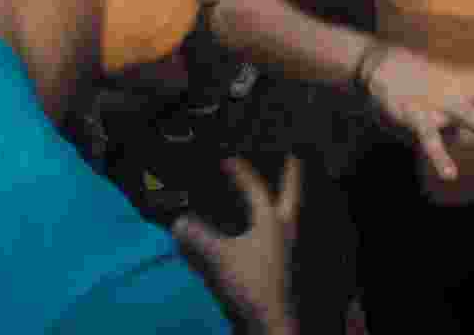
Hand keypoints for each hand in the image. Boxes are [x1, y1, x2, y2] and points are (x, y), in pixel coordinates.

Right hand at [174, 157, 301, 332]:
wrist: (271, 316)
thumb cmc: (251, 282)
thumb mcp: (221, 257)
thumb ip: (199, 238)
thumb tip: (178, 222)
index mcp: (270, 220)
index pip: (256, 188)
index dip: (241, 172)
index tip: (228, 160)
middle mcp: (283, 227)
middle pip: (291, 194)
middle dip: (292, 175)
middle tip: (295, 156)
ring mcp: (286, 244)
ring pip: (291, 211)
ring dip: (287, 196)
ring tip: (284, 187)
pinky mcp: (283, 259)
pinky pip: (283, 228)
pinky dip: (278, 217)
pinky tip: (269, 224)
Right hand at [366, 46, 473, 180]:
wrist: (385, 65)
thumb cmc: (428, 80)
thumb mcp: (458, 86)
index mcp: (472, 84)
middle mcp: (461, 91)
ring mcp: (440, 103)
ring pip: (473, 118)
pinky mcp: (416, 115)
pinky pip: (431, 138)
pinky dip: (441, 156)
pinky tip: (451, 174)